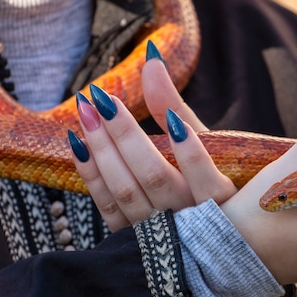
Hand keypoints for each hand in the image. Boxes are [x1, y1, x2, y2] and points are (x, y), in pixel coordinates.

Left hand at [70, 59, 235, 230]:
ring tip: (86, 112)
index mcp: (217, 199)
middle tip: (101, 99)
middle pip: (155, 177)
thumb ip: (175, 105)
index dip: (190, 152)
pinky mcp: (132, 238)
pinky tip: (79, 145)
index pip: (204, 178)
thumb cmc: (200, 176)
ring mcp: (157, 232)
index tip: (172, 122)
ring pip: (127, 191)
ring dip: (103, 151)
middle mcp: (188, 220)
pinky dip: (91, 176)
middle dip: (125, 136)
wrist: (192, 226)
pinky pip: (107, 208)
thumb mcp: (200, 143)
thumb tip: (151, 58)